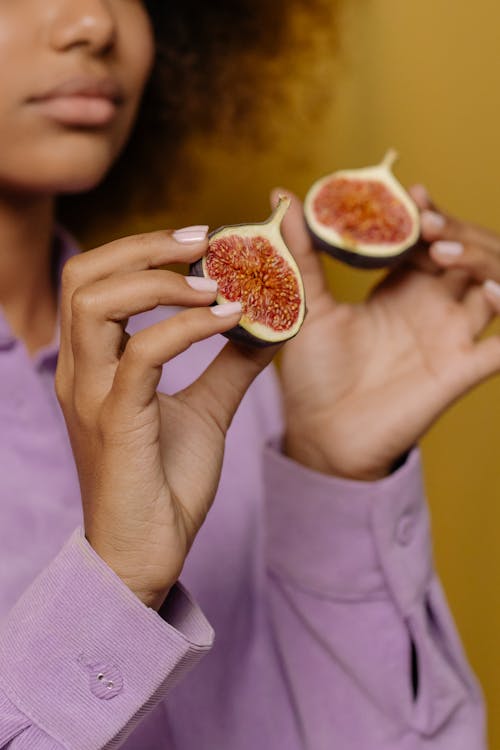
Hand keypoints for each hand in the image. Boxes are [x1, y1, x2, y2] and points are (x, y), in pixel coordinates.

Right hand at [56, 229, 274, 608]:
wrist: (145, 556)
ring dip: (161, 280)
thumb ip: (229, 366)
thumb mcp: (206, 412)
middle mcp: (82, 372)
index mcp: (95, 364)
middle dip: (144, 246)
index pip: (95, 280)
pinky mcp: (117, 423)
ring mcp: (94, 396)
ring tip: (216, 281)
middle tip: (205, 241)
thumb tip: (267, 324)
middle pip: (83, 276)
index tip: (202, 244)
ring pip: (97, 302)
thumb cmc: (165, 483)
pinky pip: (144, 354)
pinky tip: (228, 321)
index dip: (142, 249)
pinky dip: (188, 327)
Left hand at [273, 189, 499, 480]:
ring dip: (482, 261)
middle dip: (455, 231)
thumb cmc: (315, 372)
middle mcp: (432, 307)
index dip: (429, 214)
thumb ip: (301, 252)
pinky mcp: (459, 370)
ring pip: (493, 285)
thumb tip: (279, 197)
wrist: (321, 432)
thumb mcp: (306, 305)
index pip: (430, 239)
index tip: (412, 195)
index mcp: (400, 289)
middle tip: (426, 223)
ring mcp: (450, 336)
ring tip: (445, 252)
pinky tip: (494, 293)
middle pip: (466, 254)